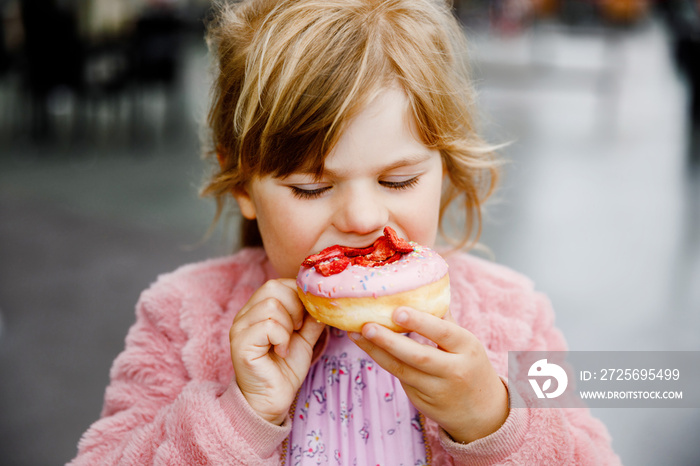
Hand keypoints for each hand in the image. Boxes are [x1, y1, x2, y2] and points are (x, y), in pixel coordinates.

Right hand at [229, 279, 325, 424]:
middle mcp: (245, 315)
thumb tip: (322, 301)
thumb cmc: (285, 369)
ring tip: (286, 343)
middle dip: (294, 307)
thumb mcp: (304, 338)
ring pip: (270, 305)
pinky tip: (281, 352)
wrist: (273, 400)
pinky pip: (267, 325)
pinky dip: (282, 338)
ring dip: (288, 325)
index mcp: (257, 309)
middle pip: (272, 287)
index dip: (297, 295)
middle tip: (297, 330)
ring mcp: (240, 328)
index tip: (304, 319)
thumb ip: (311, 317)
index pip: (278, 283)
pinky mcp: (241, 343)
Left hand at [350, 307, 507, 443]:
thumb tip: (422, 286)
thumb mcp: (466, 342)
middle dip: (389, 341)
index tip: (396, 311)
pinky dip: (383, 361)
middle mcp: (454, 370)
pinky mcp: (423, 402)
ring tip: (356, 334)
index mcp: (468, 347)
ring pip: (402, 370)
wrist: (485, 413)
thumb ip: (444, 319)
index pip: (443, 333)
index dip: (419, 322)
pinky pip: (400, 379)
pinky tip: (367, 347)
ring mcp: (438, 390)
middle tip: (366, 325)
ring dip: (376, 351)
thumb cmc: (470, 365)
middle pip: (418, 356)